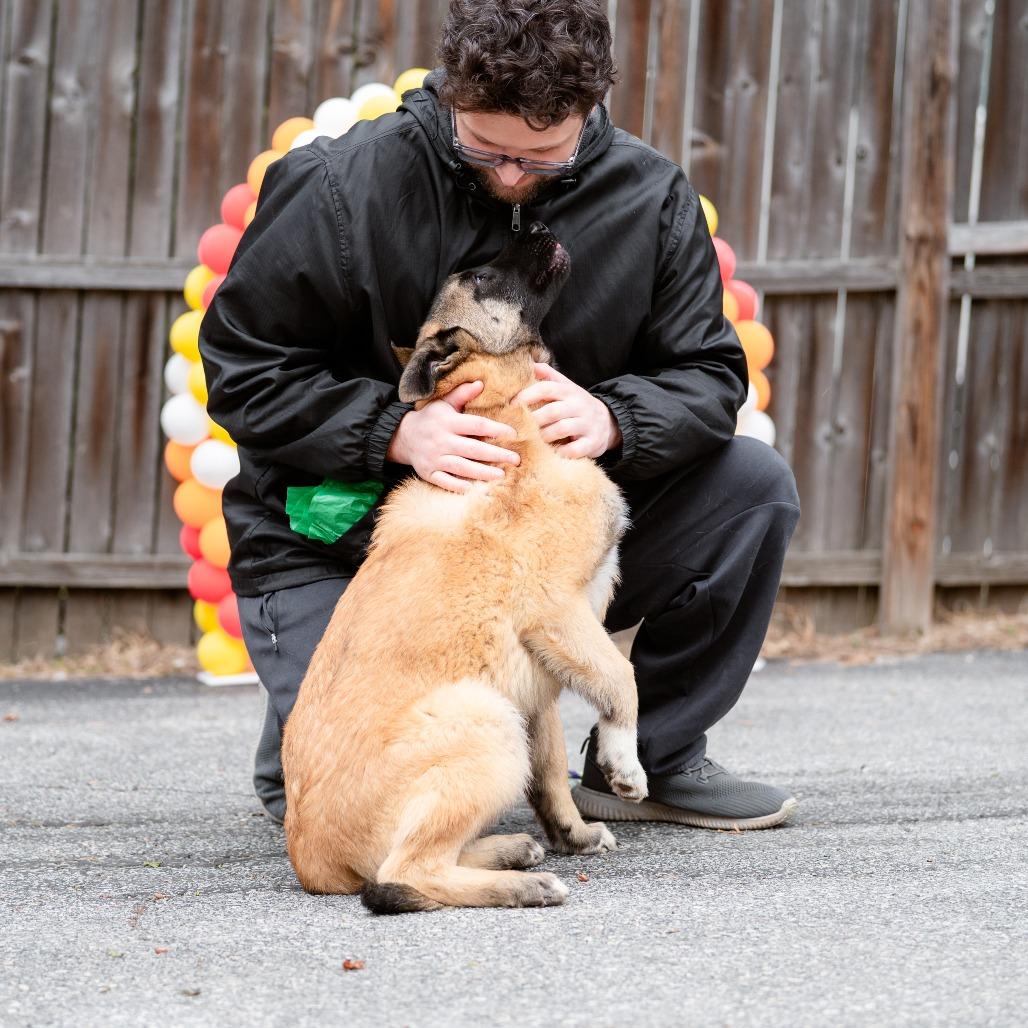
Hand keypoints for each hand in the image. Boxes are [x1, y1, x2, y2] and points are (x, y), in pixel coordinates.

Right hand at [386, 380, 520, 492]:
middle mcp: (441, 440)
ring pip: (462, 468)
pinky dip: (458, 486)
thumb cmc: (431, 418)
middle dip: (496, 455)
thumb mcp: (444, 402)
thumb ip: (462, 394)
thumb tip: (481, 383)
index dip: (496, 430)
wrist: (403, 436)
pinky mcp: (428, 473)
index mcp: (448, 422)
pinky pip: (445, 481)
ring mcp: (434, 459)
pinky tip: (474, 488)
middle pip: (473, 450)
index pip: (476, 425)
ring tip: (502, 476)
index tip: (513, 434)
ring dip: (483, 473)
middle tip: (516, 460)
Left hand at [514, 363, 621, 458]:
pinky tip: (549, 453)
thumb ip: (549, 376)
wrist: (608, 422)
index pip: (546, 388)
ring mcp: (587, 424)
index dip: (526, 395)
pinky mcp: (592, 442)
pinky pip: (574, 449)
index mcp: (569, 391)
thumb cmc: (577, 405)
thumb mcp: (567, 387)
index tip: (510, 405)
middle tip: (516, 428)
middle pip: (552, 411)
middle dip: (532, 420)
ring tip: (529, 440)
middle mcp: (579, 405)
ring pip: (561, 429)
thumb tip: (530, 363)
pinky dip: (560, 452)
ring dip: (543, 436)